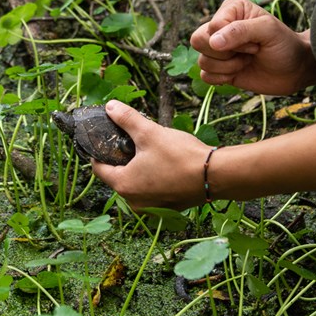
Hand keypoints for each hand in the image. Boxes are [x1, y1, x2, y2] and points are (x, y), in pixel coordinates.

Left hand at [91, 101, 209, 209]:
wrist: (216, 175)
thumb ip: (127, 119)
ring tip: (152, 151)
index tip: (104, 140)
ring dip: (139, 169)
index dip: (99, 152)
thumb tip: (110, 106)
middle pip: (118, 177)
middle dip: (123, 159)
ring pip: (137, 184)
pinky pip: (153, 191)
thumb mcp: (149, 132)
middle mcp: (134, 202)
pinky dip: (154, 179)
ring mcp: (152, 208)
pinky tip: (165, 165)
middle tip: (132, 142)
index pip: (99, 169)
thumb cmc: (180, 156)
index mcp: (124, 185)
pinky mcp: (168, 208)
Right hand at [189, 0, 315, 95]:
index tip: (256, 42)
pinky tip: (240, 72)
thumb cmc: (284, 45)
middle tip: (250, 52)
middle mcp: (220, 27)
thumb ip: (240, 31)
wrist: (295, 70)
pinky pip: (205, 76)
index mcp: (230, 9)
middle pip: (198, 40)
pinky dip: (223, 78)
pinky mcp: (218, 69)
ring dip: (229, 67)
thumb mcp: (267, 30)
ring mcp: (218, 49)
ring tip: (247, 61)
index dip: (234, 40)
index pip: (212, 26)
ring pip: (202, 61)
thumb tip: (213, 42)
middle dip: (226, 53)